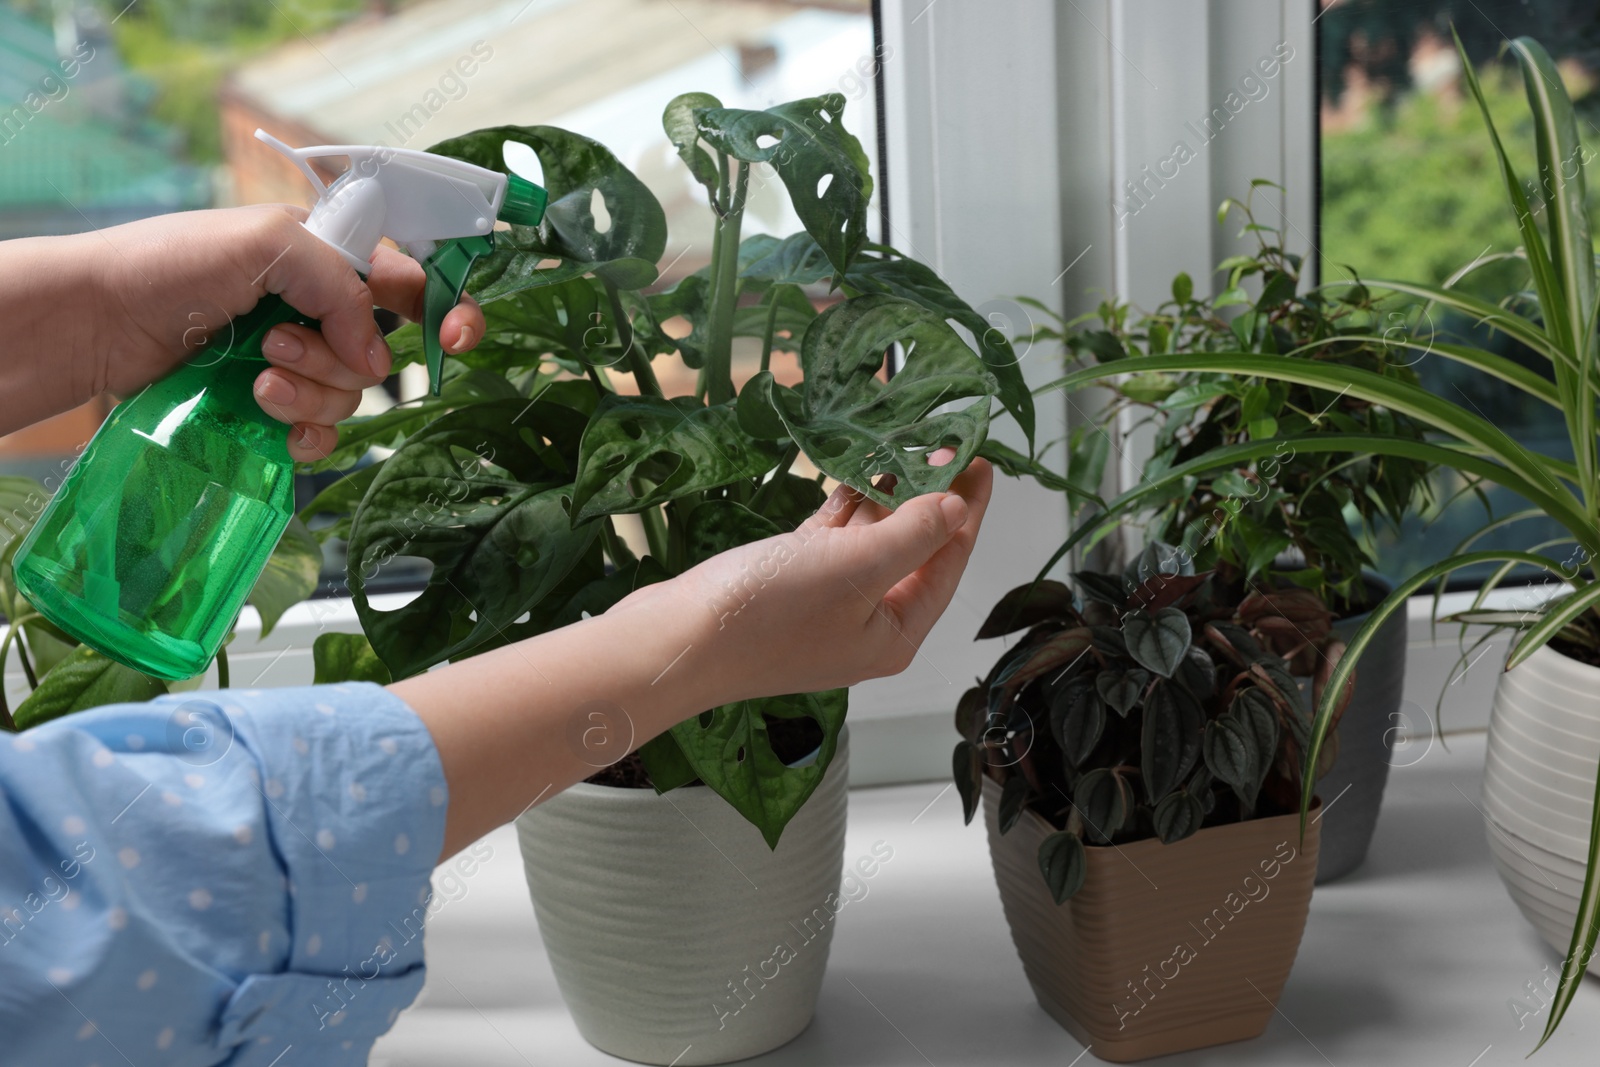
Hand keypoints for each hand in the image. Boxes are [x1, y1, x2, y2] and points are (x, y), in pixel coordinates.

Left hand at [4, 205, 485, 461]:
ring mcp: (294, 362)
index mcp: (329, 258)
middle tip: (274, 343)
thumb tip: (378, 359)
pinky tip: (269, 423)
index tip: (454, 341)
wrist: (97, 322)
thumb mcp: (266, 243)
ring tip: (253, 378)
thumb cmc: (170, 265)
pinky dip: (303, 432)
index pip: (413, 283)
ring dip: (307, 392)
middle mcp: (319, 311)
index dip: (447, 311)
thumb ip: (340, 285)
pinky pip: (320, 433)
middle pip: (380, 353)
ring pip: (349, 396)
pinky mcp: (268, 407)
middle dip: (335, 356)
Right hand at [398, 450, 993, 857]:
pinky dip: (844, 509)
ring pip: (871, 543)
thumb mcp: (854, 567)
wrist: (674, 643)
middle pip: (915, 550)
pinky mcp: (787, 587)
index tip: (982, 458)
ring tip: (904, 443)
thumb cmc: (767, 612)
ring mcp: (826, 607)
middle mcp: (867, 625)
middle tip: (943, 439)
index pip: (949, 562)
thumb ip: (912, 534)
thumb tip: (959, 507)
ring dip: (887, 497)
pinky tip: (855, 472)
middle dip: (930, 497)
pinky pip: (831, 542)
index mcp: (894, 634)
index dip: (967, 509)